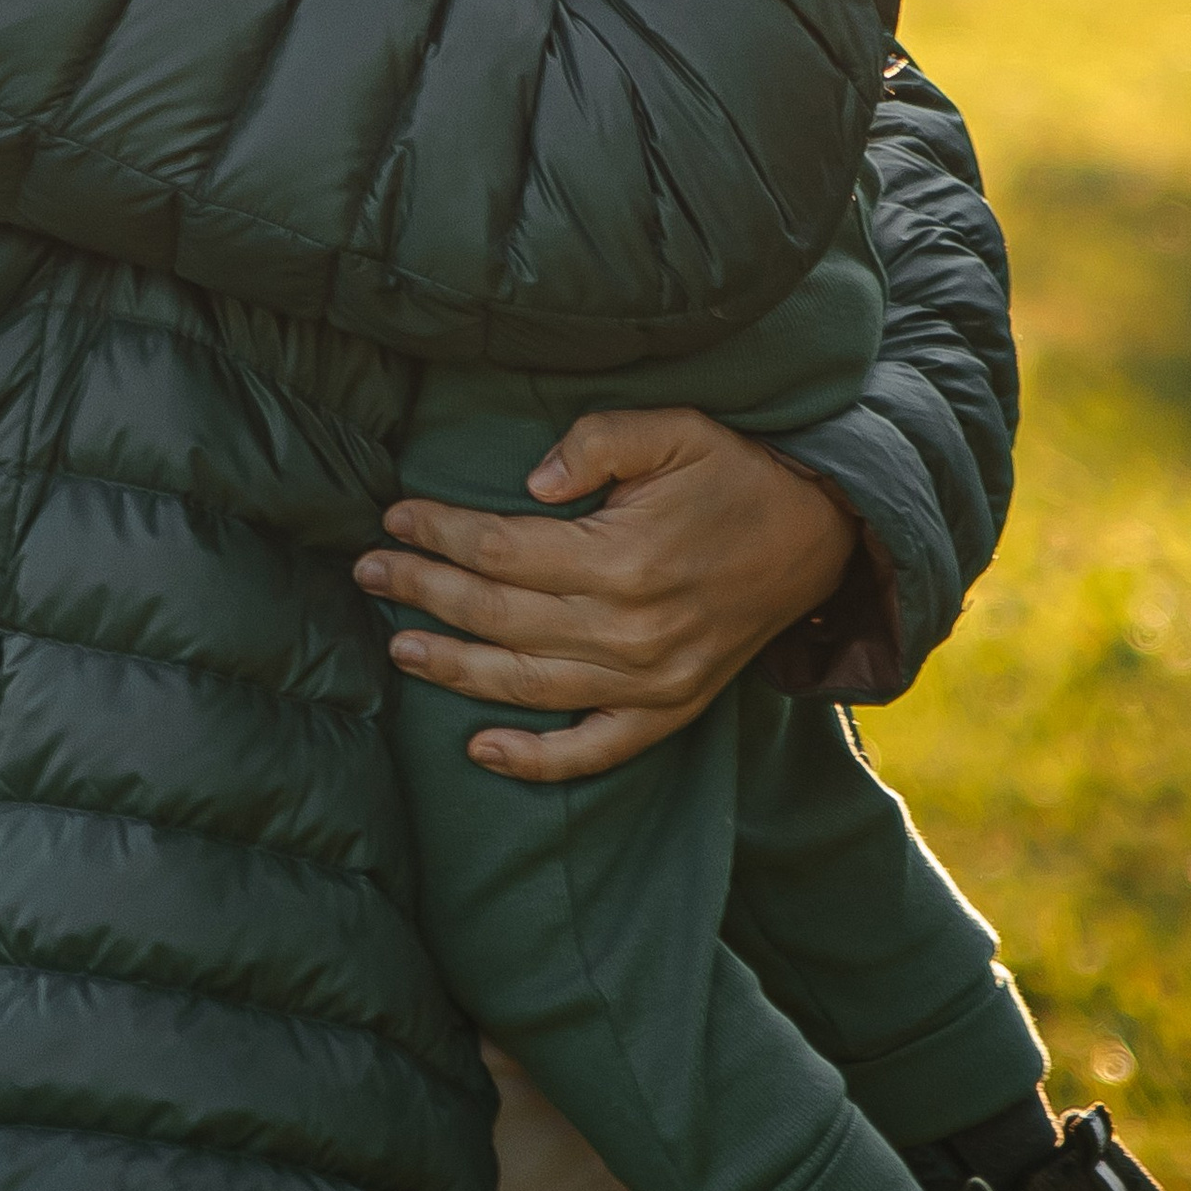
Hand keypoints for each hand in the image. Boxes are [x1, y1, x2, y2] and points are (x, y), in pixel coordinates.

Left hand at [351, 407, 859, 783]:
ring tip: (398, 646)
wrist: (822, 536)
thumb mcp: (674, 430)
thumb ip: (597, 442)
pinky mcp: (671, 711)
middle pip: (498, 617)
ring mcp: (651, 682)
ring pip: (527, 686)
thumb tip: (527, 482)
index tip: (394, 519)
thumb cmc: (737, 474)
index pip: (501, 551)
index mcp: (624, 558)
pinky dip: (535, 760)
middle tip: (368, 572)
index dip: (439, 534)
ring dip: (453, 669)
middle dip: (424, 592)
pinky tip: (480, 750)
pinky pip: (594, 750)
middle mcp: (631, 630)